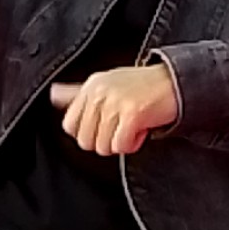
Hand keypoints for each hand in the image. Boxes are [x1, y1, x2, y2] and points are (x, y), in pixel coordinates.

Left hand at [49, 64, 177, 156]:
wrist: (175, 82)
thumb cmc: (140, 86)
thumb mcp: (106, 84)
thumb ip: (78, 94)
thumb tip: (53, 95)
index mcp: (91, 85)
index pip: (70, 125)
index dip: (88, 132)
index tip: (105, 124)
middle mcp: (100, 91)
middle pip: (86, 140)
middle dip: (105, 140)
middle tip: (121, 125)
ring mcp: (115, 102)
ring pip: (103, 146)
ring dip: (120, 142)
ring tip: (133, 125)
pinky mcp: (132, 113)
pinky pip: (121, 146)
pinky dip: (133, 143)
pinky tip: (142, 128)